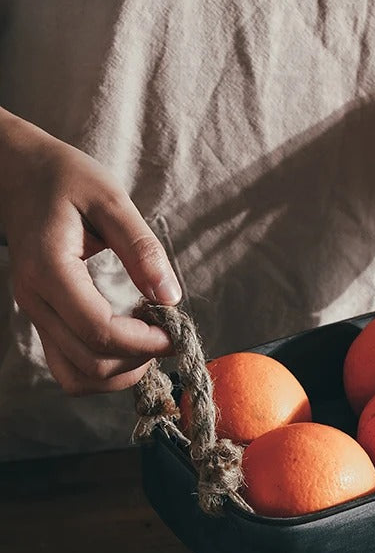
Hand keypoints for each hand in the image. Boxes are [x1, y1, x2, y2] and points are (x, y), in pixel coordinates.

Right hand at [0, 110, 181, 394]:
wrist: (20, 176)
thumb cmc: (67, 181)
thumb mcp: (110, 200)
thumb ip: (141, 248)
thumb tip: (170, 297)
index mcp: (49, 270)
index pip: (99, 331)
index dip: (145, 342)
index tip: (176, 332)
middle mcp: (35, 301)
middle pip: (91, 362)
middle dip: (139, 358)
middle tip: (167, 333)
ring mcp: (35, 315)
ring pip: (78, 376)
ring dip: (122, 372)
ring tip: (148, 340)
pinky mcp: (43, 322)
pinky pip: (70, 368)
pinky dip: (104, 369)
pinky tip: (128, 342)